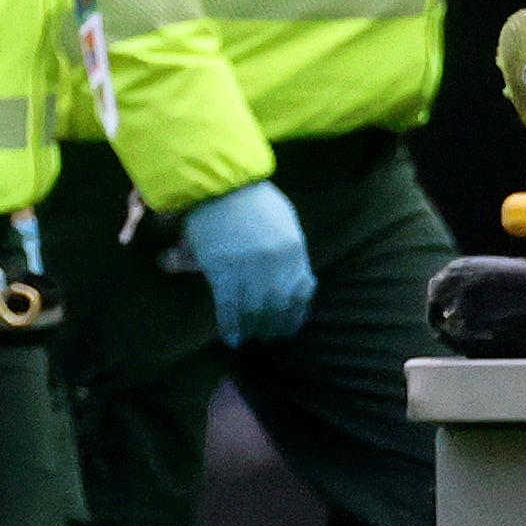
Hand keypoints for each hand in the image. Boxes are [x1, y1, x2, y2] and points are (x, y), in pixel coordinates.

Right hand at [180, 179, 317, 345]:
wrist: (221, 185)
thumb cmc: (252, 199)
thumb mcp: (282, 221)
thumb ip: (290, 251)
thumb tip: (304, 279)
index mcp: (295, 251)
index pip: (302, 292)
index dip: (296, 314)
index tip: (291, 326)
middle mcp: (276, 265)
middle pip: (279, 307)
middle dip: (274, 325)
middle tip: (268, 336)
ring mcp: (250, 270)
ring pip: (255, 312)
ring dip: (253, 329)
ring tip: (251, 338)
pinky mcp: (223, 273)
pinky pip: (229, 309)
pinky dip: (231, 328)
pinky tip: (232, 339)